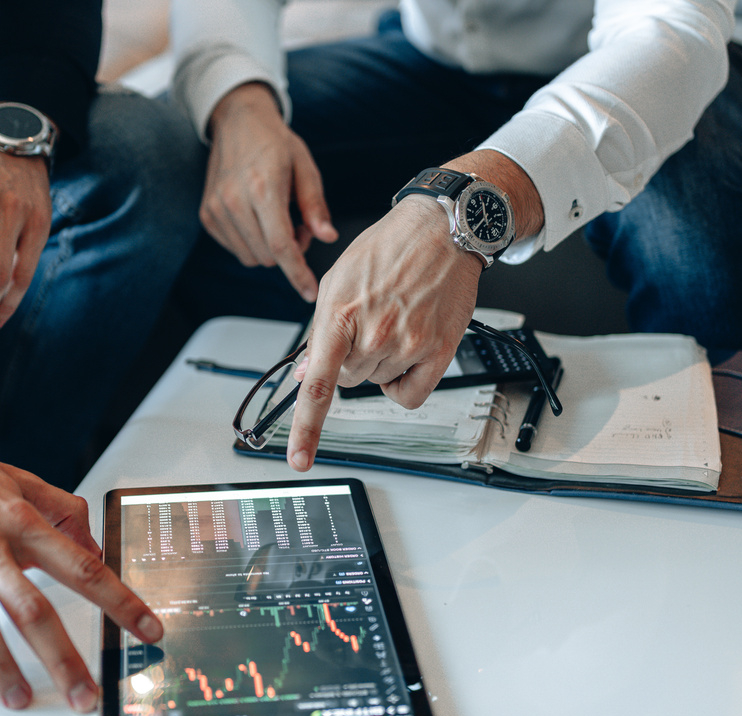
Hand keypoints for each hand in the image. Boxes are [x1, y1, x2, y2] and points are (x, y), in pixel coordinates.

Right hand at [0, 396, 161, 711]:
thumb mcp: (14, 478)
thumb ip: (59, 510)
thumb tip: (93, 541)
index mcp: (15, 520)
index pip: (80, 566)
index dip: (118, 601)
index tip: (146, 628)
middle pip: (31, 608)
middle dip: (63, 657)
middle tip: (85, 693)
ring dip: (2, 669)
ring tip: (21, 698)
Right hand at [202, 82, 338, 301]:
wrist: (237, 121)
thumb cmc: (275, 143)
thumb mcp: (305, 167)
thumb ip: (316, 206)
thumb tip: (328, 238)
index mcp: (263, 188)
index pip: (281, 246)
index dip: (298, 274)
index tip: (310, 293)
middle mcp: (234, 201)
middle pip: (268, 256)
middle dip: (289, 251)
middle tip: (299, 223)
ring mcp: (216, 209)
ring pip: (251, 257)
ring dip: (270, 249)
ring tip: (277, 218)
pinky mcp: (207, 215)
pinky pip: (236, 248)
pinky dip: (252, 242)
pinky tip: (258, 217)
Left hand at [285, 150, 545, 470]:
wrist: (442, 230)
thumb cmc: (389, 249)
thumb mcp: (338, 280)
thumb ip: (319, 331)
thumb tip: (303, 375)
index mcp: (340, 314)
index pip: (318, 383)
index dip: (305, 428)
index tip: (299, 459)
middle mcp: (374, 333)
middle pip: (346, 381)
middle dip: (349, 359)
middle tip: (368, 322)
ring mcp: (408, 344)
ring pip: (376, 384)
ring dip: (379, 364)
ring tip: (393, 321)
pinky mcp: (438, 351)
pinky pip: (409, 394)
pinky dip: (404, 383)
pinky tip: (409, 350)